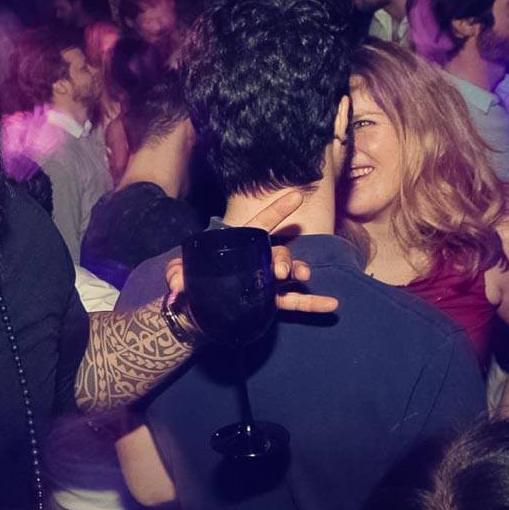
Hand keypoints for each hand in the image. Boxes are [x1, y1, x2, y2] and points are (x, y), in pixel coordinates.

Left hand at [168, 188, 337, 314]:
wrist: (194, 313)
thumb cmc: (189, 283)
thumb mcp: (179, 274)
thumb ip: (177, 274)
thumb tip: (177, 286)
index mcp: (240, 246)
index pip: (260, 225)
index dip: (278, 211)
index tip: (297, 196)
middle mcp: (257, 261)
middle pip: (277, 253)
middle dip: (284, 258)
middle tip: (281, 272)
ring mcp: (265, 282)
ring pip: (288, 274)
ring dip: (298, 272)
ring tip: (303, 276)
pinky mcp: (269, 304)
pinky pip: (295, 302)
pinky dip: (313, 303)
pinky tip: (331, 304)